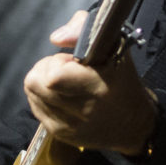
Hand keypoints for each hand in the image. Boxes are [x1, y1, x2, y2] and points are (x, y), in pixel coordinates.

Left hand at [25, 10, 156, 155]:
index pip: (53, 75)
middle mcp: (81, 110)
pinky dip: (43, 97)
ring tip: (64, 83)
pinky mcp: (60, 134)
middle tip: (66, 70)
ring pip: (32, 94)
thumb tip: (56, 38)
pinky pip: (35, 107)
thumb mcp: (114, 46)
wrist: (133, 124)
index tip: (73, 61)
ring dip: (43, 83)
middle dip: (46, 69)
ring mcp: (68, 125)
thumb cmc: (123, 81)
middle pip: (35, 83)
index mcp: (97, 86)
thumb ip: (84, 29)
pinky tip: (61, 95)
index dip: (57, 62)